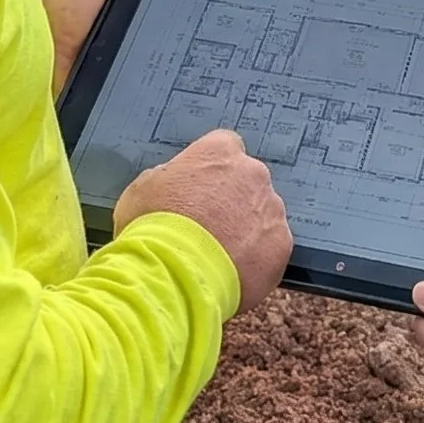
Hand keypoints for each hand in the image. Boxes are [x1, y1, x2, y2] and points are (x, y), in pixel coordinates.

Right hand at [113, 130, 291, 314]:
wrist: (173, 275)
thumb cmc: (152, 229)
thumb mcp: (142, 189)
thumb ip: (167, 178)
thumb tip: (173, 184)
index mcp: (218, 151)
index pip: (225, 147)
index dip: (211, 171)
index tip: (201, 191)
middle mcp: (252, 173)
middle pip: (248, 181)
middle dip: (232, 200)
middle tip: (210, 227)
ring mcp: (270, 209)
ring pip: (262, 214)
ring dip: (247, 229)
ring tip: (220, 256)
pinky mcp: (281, 244)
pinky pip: (271, 247)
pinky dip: (257, 258)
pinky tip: (233, 272)